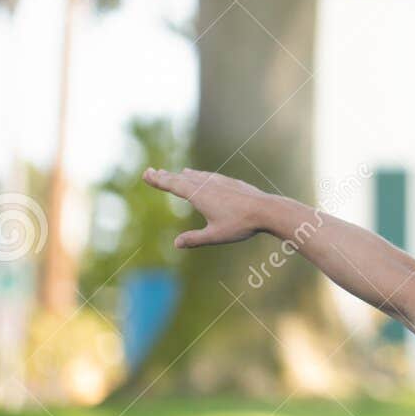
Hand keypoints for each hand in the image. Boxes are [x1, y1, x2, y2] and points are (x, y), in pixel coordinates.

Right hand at [142, 167, 271, 248]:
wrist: (267, 210)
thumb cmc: (241, 224)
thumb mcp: (215, 235)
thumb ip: (195, 239)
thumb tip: (176, 243)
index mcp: (200, 195)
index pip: (174, 185)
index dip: (159, 180)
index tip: (146, 174)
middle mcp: (208, 184)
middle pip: (182, 178)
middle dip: (166, 176)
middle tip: (151, 172)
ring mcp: (220, 181)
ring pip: (197, 176)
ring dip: (183, 175)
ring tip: (175, 173)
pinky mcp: (231, 182)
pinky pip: (210, 176)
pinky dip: (200, 174)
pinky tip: (200, 175)